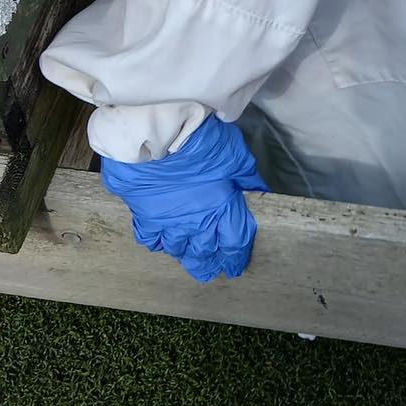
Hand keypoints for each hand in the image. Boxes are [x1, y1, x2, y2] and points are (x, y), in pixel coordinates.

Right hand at [100, 115, 268, 282]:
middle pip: (206, 252)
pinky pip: (152, 239)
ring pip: (180, 250)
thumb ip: (246, 176)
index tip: (237, 266)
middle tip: (215, 272)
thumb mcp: (234, 153)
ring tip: (193, 265)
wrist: (157, 133)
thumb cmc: (201, 140)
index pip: (234, 242)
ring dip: (189, 258)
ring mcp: (168, 222)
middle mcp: (196, 222)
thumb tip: (261, 192)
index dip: (236, 256)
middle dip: (213, 263)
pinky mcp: (144, 215)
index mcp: (222, 208)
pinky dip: (159, 242)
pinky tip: (164, 242)